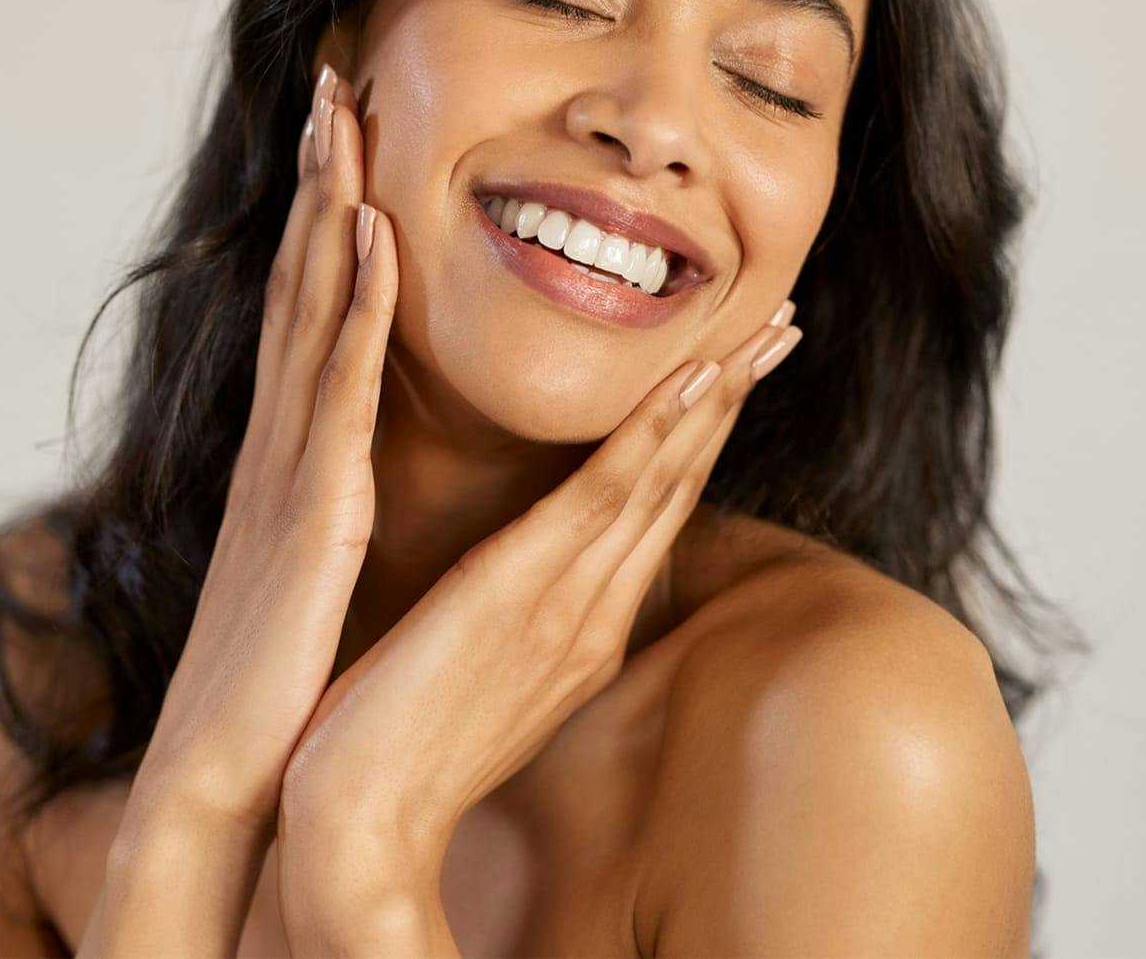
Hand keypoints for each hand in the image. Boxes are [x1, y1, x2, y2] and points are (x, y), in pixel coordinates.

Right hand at [131, 62, 397, 832]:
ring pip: (312, 305)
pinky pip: (338, 383)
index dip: (324, 212)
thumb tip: (350, 447)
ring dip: (330, 202)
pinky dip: (356, 301)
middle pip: (302, 276)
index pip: (309, 303)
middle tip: (336, 77)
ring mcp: (293, 459)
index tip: (346, 131)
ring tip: (345, 113)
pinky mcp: (315, 501)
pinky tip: (374, 231)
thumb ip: (325, 486)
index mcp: (293, 445)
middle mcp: (283, 432)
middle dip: (319, 173)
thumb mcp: (308, 551)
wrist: (229, 767)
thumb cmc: (278, 666)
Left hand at [275, 303, 802, 869]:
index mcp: (587, 627)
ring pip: (660, 480)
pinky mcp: (524, 590)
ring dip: (715, 400)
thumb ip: (522, 617)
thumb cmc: (406, 738)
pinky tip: (692, 382)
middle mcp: (597, 611)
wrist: (365, 815)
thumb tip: (527, 569)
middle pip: (681, 487)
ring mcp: (570, 602)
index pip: (657, 512)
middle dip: (734, 403)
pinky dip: (654, 435)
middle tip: (781, 331)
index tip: (733, 370)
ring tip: (761, 334)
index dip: (701, 436)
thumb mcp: (482, 670)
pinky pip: (605, 497)